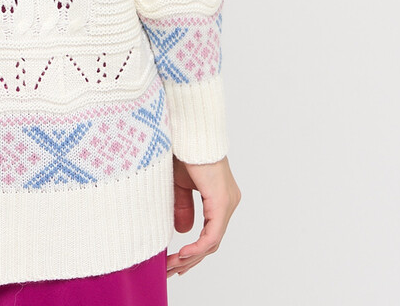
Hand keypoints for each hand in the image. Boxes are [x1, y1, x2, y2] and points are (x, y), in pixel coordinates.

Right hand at [166, 154, 240, 277]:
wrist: (188, 129)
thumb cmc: (183, 149)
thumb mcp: (179, 184)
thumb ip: (183, 207)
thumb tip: (184, 232)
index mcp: (219, 198)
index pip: (210, 234)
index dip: (194, 252)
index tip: (176, 262)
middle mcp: (228, 203)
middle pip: (212, 243)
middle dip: (190, 260)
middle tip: (171, 271)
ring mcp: (227, 203)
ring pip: (212, 242)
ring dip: (191, 257)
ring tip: (172, 266)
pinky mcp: (221, 201)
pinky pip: (212, 235)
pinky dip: (198, 248)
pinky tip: (184, 255)